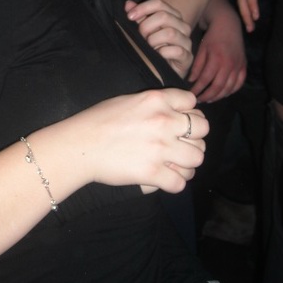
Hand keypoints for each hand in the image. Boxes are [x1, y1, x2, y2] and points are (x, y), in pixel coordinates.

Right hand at [70, 88, 207, 194]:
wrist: (79, 145)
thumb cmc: (98, 120)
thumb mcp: (128, 100)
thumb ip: (155, 103)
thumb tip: (174, 112)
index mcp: (156, 100)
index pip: (192, 102)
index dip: (188, 112)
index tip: (180, 121)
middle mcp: (163, 122)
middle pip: (203, 129)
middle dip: (194, 137)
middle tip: (181, 143)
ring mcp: (160, 148)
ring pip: (198, 157)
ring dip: (189, 161)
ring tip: (176, 163)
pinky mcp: (153, 173)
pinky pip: (181, 182)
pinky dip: (175, 182)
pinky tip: (165, 178)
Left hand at [126, 0, 192, 77]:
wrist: (160, 72)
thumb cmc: (150, 48)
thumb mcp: (141, 31)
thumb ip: (136, 17)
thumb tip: (128, 4)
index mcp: (172, 16)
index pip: (158, 3)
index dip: (143, 8)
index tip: (129, 16)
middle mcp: (182, 26)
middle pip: (163, 16)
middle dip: (146, 26)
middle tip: (140, 37)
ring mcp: (186, 41)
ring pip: (170, 33)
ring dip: (154, 41)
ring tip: (149, 47)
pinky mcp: (187, 57)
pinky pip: (176, 51)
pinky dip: (162, 53)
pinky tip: (157, 56)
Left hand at [191, 3, 245, 101]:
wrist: (228, 25)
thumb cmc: (212, 37)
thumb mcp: (201, 49)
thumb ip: (197, 66)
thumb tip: (191, 81)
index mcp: (216, 59)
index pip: (205, 80)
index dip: (198, 89)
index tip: (191, 94)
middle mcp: (229, 65)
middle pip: (218, 87)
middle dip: (208, 96)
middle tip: (199, 99)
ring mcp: (238, 66)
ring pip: (229, 88)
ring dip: (219, 96)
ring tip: (209, 99)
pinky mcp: (244, 66)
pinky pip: (239, 83)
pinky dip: (231, 91)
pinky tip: (223, 94)